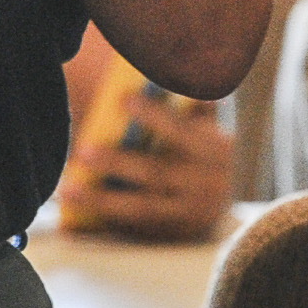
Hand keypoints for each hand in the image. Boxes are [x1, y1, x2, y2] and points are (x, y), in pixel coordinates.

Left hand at [59, 94, 234, 242]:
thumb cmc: (209, 155)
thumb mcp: (211, 129)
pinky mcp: (171, 235)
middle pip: (155, 173)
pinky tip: (70, 224)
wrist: (239, 209)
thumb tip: (166, 72)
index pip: (180, 131)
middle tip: (82, 151)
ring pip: (140, 208)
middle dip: (118, 163)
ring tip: (67, 189)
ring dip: (101, 199)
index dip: (154, 115)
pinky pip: (134, 231)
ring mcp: (186, 214)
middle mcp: (201, 185)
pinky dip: (103, 224)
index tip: (123, 99)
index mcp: (211, 150)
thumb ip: (194, 105)